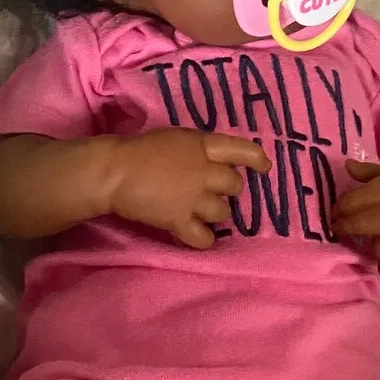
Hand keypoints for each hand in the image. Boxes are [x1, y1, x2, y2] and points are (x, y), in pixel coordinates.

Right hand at [107, 129, 270, 248]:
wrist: (114, 172)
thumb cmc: (138, 151)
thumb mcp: (174, 139)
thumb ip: (195, 150)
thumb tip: (210, 163)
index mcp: (201, 146)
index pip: (240, 150)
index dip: (256, 158)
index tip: (265, 167)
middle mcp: (204, 172)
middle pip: (235, 186)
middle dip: (228, 191)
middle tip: (212, 193)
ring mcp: (194, 198)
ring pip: (223, 213)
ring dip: (215, 214)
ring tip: (200, 213)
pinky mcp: (180, 221)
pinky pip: (204, 238)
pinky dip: (204, 240)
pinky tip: (198, 236)